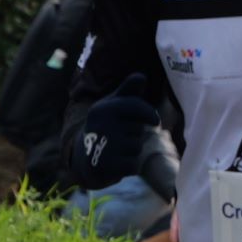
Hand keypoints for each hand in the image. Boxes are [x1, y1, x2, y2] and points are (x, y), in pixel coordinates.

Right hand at [73, 73, 160, 187]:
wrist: (86, 158)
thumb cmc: (107, 126)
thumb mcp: (114, 105)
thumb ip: (129, 91)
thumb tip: (141, 76)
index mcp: (102, 108)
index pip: (135, 106)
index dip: (150, 113)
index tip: (155, 121)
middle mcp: (101, 125)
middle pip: (139, 129)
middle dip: (136, 134)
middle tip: (121, 136)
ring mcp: (103, 145)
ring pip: (137, 147)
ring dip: (133, 150)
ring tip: (117, 149)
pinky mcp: (106, 165)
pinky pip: (134, 164)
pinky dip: (131, 165)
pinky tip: (118, 162)